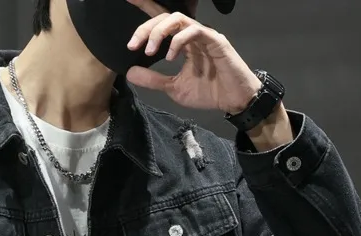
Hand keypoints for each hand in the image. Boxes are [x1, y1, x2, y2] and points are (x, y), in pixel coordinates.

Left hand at [124, 0, 262, 114]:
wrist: (233, 100)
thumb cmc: (209, 92)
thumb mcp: (173, 88)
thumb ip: (153, 79)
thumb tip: (130, 72)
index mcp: (182, 42)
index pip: (162, 22)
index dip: (145, 7)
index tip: (127, 0)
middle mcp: (192, 34)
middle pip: (165, 17)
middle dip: (146, 28)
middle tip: (132, 45)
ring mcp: (204, 34)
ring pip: (178, 19)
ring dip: (159, 32)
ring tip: (149, 51)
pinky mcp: (215, 40)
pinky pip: (194, 31)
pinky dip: (178, 42)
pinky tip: (170, 57)